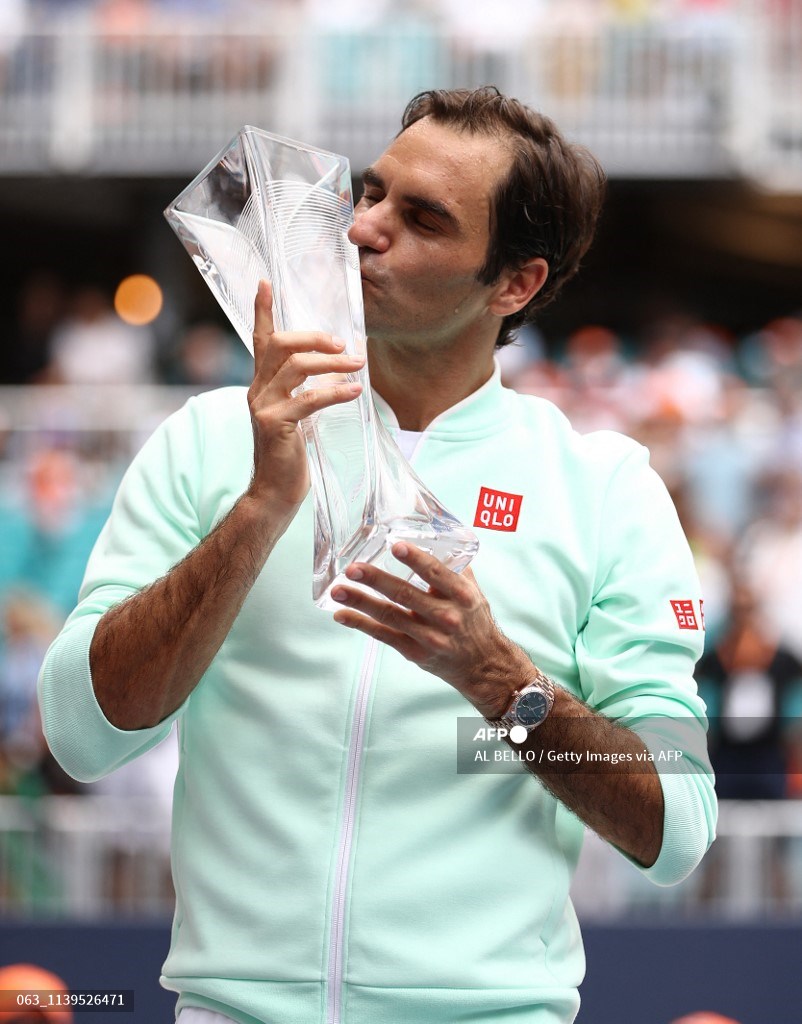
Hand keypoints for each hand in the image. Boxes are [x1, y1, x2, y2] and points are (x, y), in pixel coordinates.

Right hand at [247, 280, 363, 516]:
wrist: (275, 490)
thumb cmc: (290, 452)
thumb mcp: (298, 412)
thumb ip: (308, 387)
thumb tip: (342, 363)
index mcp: (262, 383)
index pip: (260, 339)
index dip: (262, 310)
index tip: (265, 283)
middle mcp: (257, 389)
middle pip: (279, 344)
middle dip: (314, 337)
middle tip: (342, 344)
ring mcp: (263, 406)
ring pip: (295, 366)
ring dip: (332, 363)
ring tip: (358, 365)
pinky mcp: (274, 424)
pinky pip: (308, 399)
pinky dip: (335, 392)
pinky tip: (355, 392)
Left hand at [331, 543, 532, 717]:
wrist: (483, 665)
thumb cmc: (475, 622)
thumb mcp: (474, 592)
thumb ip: (455, 568)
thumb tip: (435, 538)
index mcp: (461, 595)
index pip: (436, 574)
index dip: (416, 560)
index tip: (396, 546)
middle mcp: (445, 616)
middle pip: (406, 595)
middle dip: (377, 580)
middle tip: (353, 568)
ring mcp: (429, 637)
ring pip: (389, 616)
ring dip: (360, 602)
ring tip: (338, 590)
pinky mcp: (415, 653)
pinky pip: (383, 636)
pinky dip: (360, 625)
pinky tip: (341, 615)